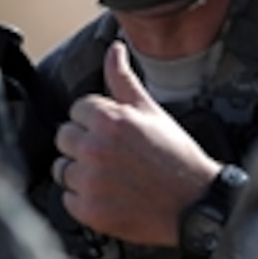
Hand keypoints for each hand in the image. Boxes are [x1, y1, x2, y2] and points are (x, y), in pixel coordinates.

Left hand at [53, 40, 220, 246]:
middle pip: (64, 137)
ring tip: (110, 175)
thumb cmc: (176, 157)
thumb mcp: (151, 110)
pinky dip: (83, 198)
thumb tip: (114, 49)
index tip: (113, 133)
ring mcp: (90, 181)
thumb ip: (123, 79)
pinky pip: (67, 198)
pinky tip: (108, 194)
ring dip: (80, 171)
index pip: (77, 110)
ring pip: (62, 169)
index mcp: (108, 120)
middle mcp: (95, 149)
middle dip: (83, 143)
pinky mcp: (89, 210)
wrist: (195, 202)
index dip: (95, 120)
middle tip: (111, 154)